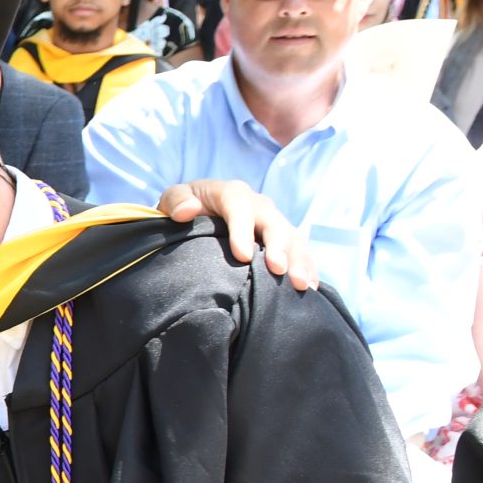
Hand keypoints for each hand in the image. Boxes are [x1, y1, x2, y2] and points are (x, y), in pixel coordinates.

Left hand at [156, 179, 316, 289]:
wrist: (198, 211)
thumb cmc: (184, 207)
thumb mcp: (173, 198)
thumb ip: (176, 200)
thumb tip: (186, 211)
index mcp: (232, 193)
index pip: (240, 208)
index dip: (243, 231)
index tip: (243, 257)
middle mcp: (259, 205)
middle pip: (274, 224)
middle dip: (279, 248)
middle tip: (279, 271)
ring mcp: (274, 222)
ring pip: (292, 239)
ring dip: (298, 261)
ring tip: (299, 285)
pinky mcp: (283, 239)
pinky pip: (301, 252)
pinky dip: (307, 269)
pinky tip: (309, 289)